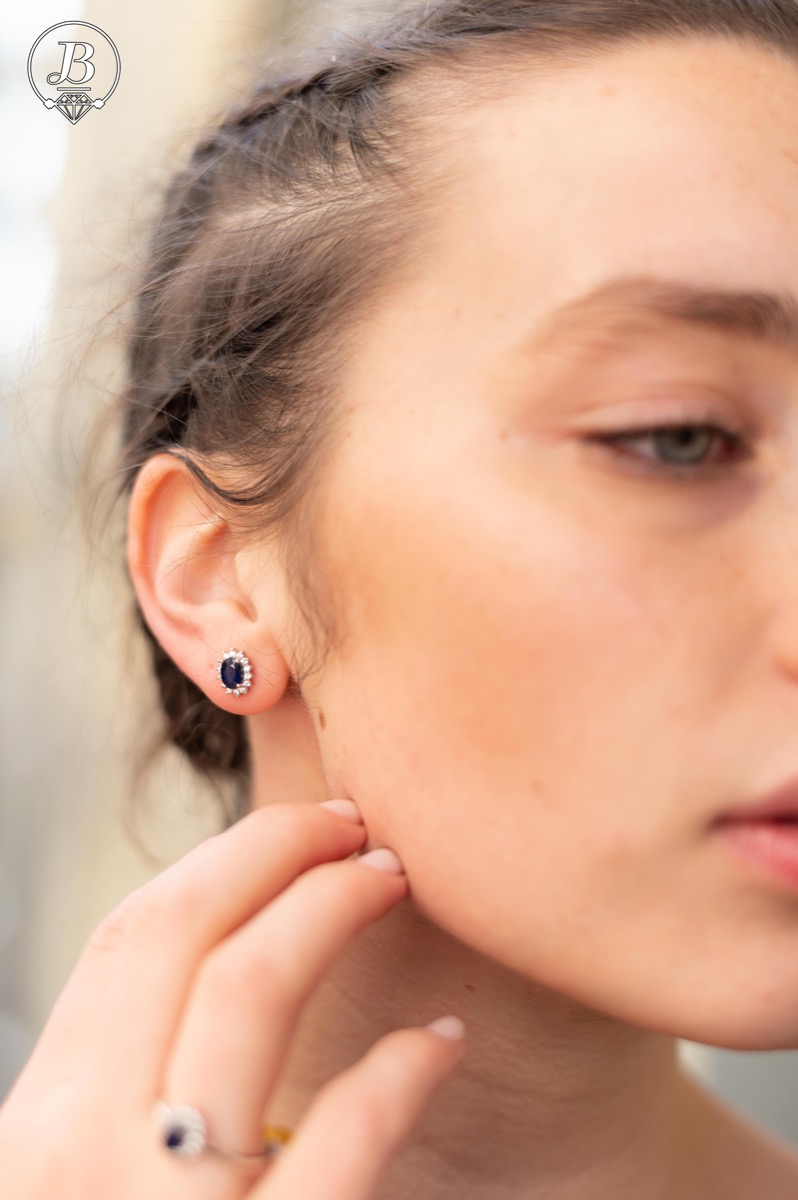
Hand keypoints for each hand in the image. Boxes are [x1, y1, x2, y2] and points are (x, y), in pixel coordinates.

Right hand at [0, 801, 465, 1198]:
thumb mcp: (100, 1176)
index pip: (127, 940)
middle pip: (175, 938)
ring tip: (392, 882)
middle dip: (275, 853)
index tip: (300, 824)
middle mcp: (69, 1165)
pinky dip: (394, 1075)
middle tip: (359, 826)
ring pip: (242, 998)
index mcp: (34, 1134)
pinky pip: (335, 1145)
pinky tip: (437, 1050)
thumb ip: (134, 1090)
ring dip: (329, 912)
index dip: (220, 860)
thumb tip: (235, 944)